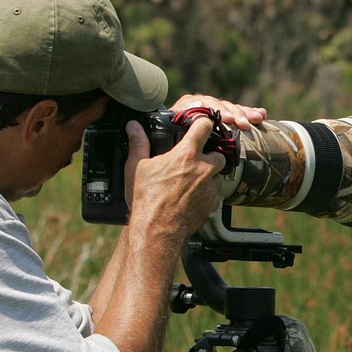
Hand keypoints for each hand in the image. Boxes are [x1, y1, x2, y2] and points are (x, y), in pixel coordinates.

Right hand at [124, 95, 267, 240]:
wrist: (158, 229)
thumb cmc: (147, 199)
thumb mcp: (137, 167)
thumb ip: (139, 143)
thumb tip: (133, 127)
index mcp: (186, 155)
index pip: (204, 126)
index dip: (202, 123)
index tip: (199, 125)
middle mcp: (203, 168)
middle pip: (219, 152)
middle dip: (210, 154)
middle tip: (195, 160)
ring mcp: (210, 186)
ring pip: (218, 174)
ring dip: (210, 174)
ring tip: (192, 180)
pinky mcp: (213, 203)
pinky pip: (215, 192)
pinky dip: (208, 192)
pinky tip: (193, 195)